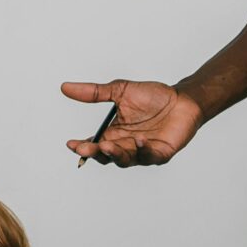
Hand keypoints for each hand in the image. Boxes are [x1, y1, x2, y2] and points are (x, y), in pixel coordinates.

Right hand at [60, 78, 204, 166]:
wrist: (182, 99)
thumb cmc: (153, 97)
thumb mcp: (119, 91)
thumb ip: (94, 92)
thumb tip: (65, 87)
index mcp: (114, 133)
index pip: (94, 145)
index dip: (83, 147)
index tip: (71, 144)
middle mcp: (126, 146)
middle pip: (106, 156)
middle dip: (95, 153)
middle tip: (85, 148)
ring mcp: (142, 152)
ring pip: (125, 159)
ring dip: (115, 153)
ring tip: (108, 145)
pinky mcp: (160, 154)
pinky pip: (149, 156)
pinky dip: (143, 150)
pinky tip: (139, 140)